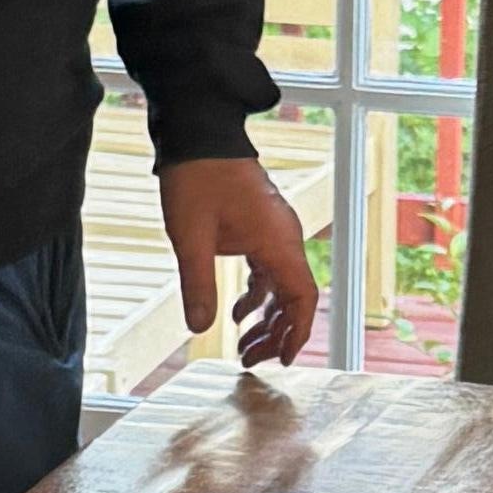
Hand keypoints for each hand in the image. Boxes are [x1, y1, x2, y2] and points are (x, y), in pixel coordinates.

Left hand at [159, 152, 320, 371]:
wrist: (198, 132)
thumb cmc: (197, 177)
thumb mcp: (190, 236)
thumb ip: (197, 284)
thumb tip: (199, 327)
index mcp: (278, 241)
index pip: (302, 298)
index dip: (296, 333)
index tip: (281, 360)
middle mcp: (284, 237)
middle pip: (293, 297)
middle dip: (275, 333)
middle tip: (249, 359)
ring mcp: (274, 231)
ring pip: (280, 285)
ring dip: (265, 316)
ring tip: (242, 345)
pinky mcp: (260, 225)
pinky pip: (269, 268)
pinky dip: (257, 294)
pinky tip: (237, 311)